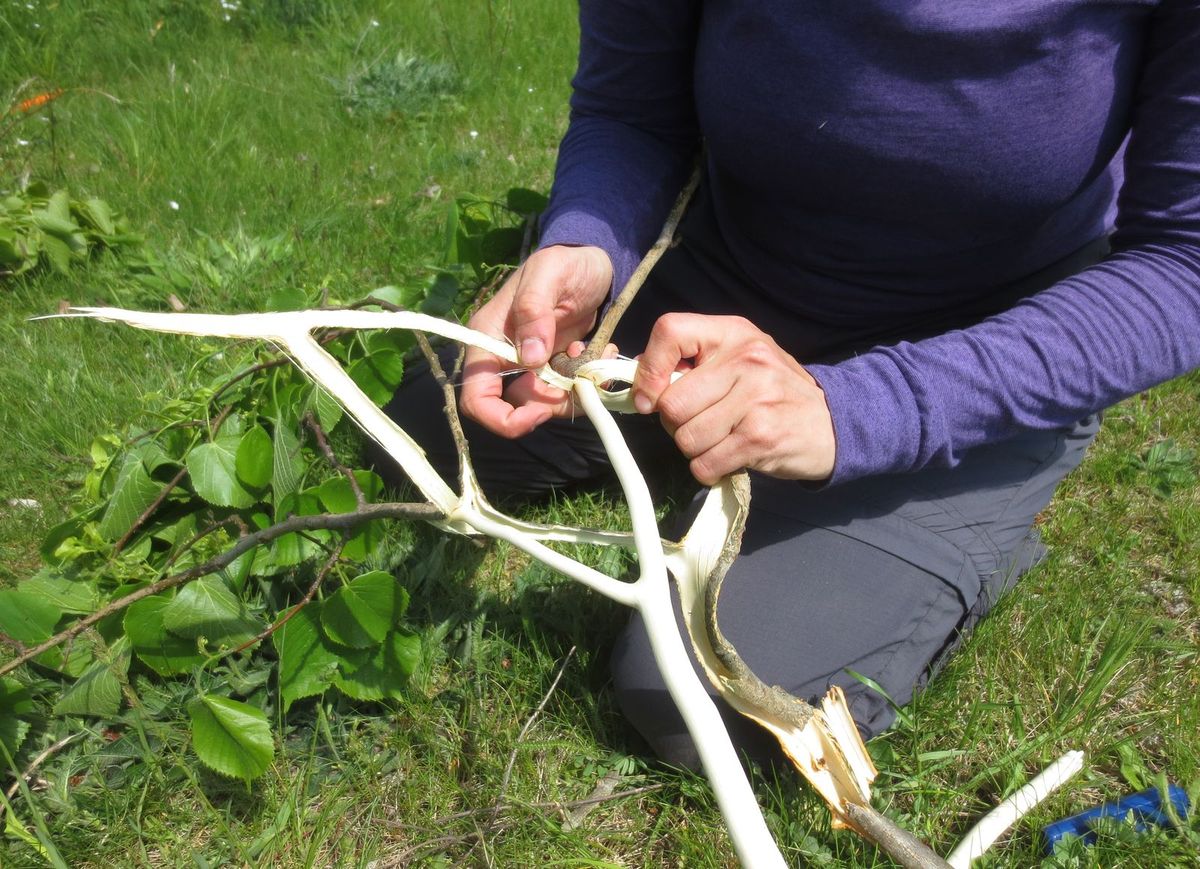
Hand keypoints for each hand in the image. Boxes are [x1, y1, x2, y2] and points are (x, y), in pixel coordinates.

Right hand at [460, 245, 611, 436]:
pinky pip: (566, 392)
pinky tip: (595, 352)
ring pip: (543, 404)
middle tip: (577, 383)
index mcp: (488, 338)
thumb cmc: (566, 262)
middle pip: (513, 408)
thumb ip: (534, 311)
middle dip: (547, 405)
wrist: (592, 261)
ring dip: (572, 391)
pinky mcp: (555, 367)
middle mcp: (504, 357)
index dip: (502, 418)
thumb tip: (528, 358)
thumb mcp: (549, 274)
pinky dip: (584, 382)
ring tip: (590, 354)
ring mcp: (530, 365)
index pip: (476, 397)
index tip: (539, 414)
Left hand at [631, 314, 836, 483]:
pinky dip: (709, 469)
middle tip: (700, 424)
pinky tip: (730, 458)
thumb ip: (693, 363)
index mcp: (733, 333)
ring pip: (685, 438)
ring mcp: (754, 400)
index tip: (650, 397)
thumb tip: (640, 380)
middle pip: (671, 403)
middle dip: (675, 424)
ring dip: (694, 449)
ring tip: (721, 440)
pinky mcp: (760, 438)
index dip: (649, 370)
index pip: (669, 331)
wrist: (833, 422)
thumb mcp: (740, 359)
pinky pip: (704, 464)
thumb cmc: (774, 392)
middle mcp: (745, 360)